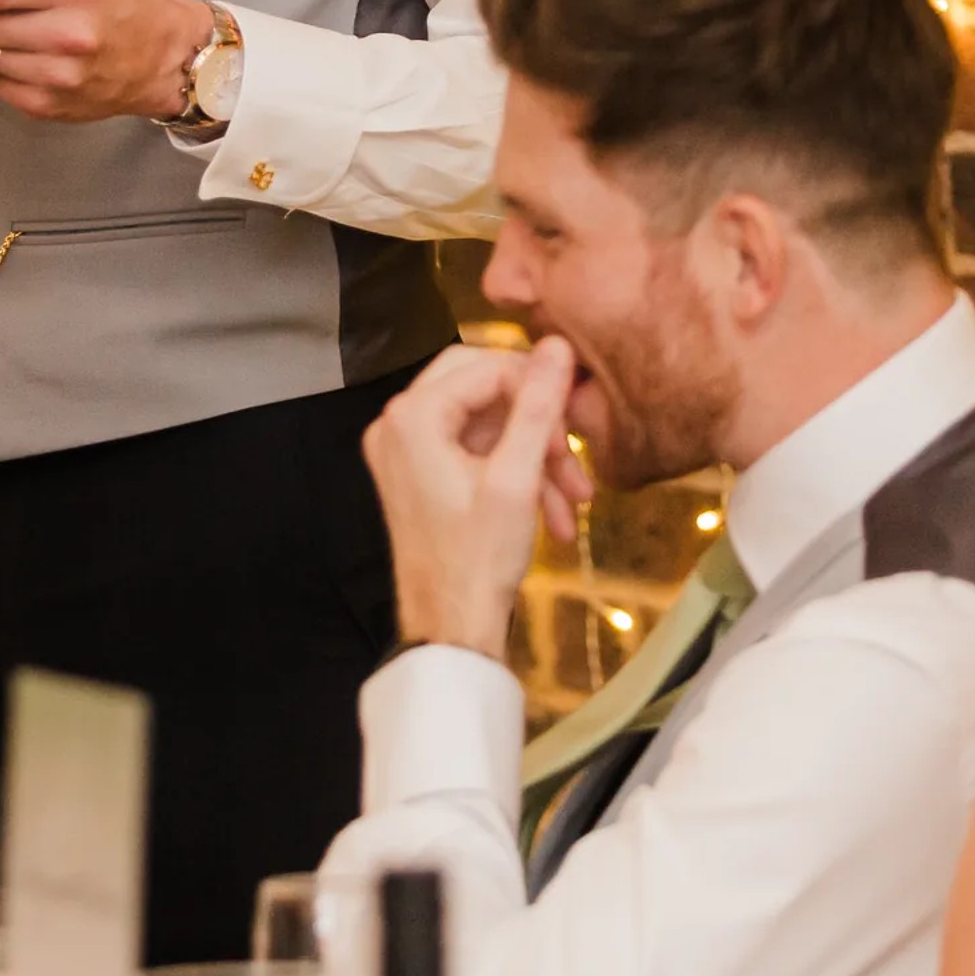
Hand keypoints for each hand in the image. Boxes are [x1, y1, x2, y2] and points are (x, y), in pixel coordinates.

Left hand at [364, 339, 591, 653]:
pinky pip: (474, 451)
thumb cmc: (477, 560)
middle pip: (484, 387)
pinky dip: (514, 473)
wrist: (450, 629)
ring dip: (534, 455)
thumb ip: (538, 407)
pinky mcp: (418, 473)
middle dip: (537, 422)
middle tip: (572, 453)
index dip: (540, 388)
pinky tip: (553, 512)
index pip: (489, 366)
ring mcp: (405, 450)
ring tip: (574, 497)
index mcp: (412, 416)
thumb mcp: (517, 478)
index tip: (577, 420)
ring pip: (485, 423)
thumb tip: (558, 346)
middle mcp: (398, 424)